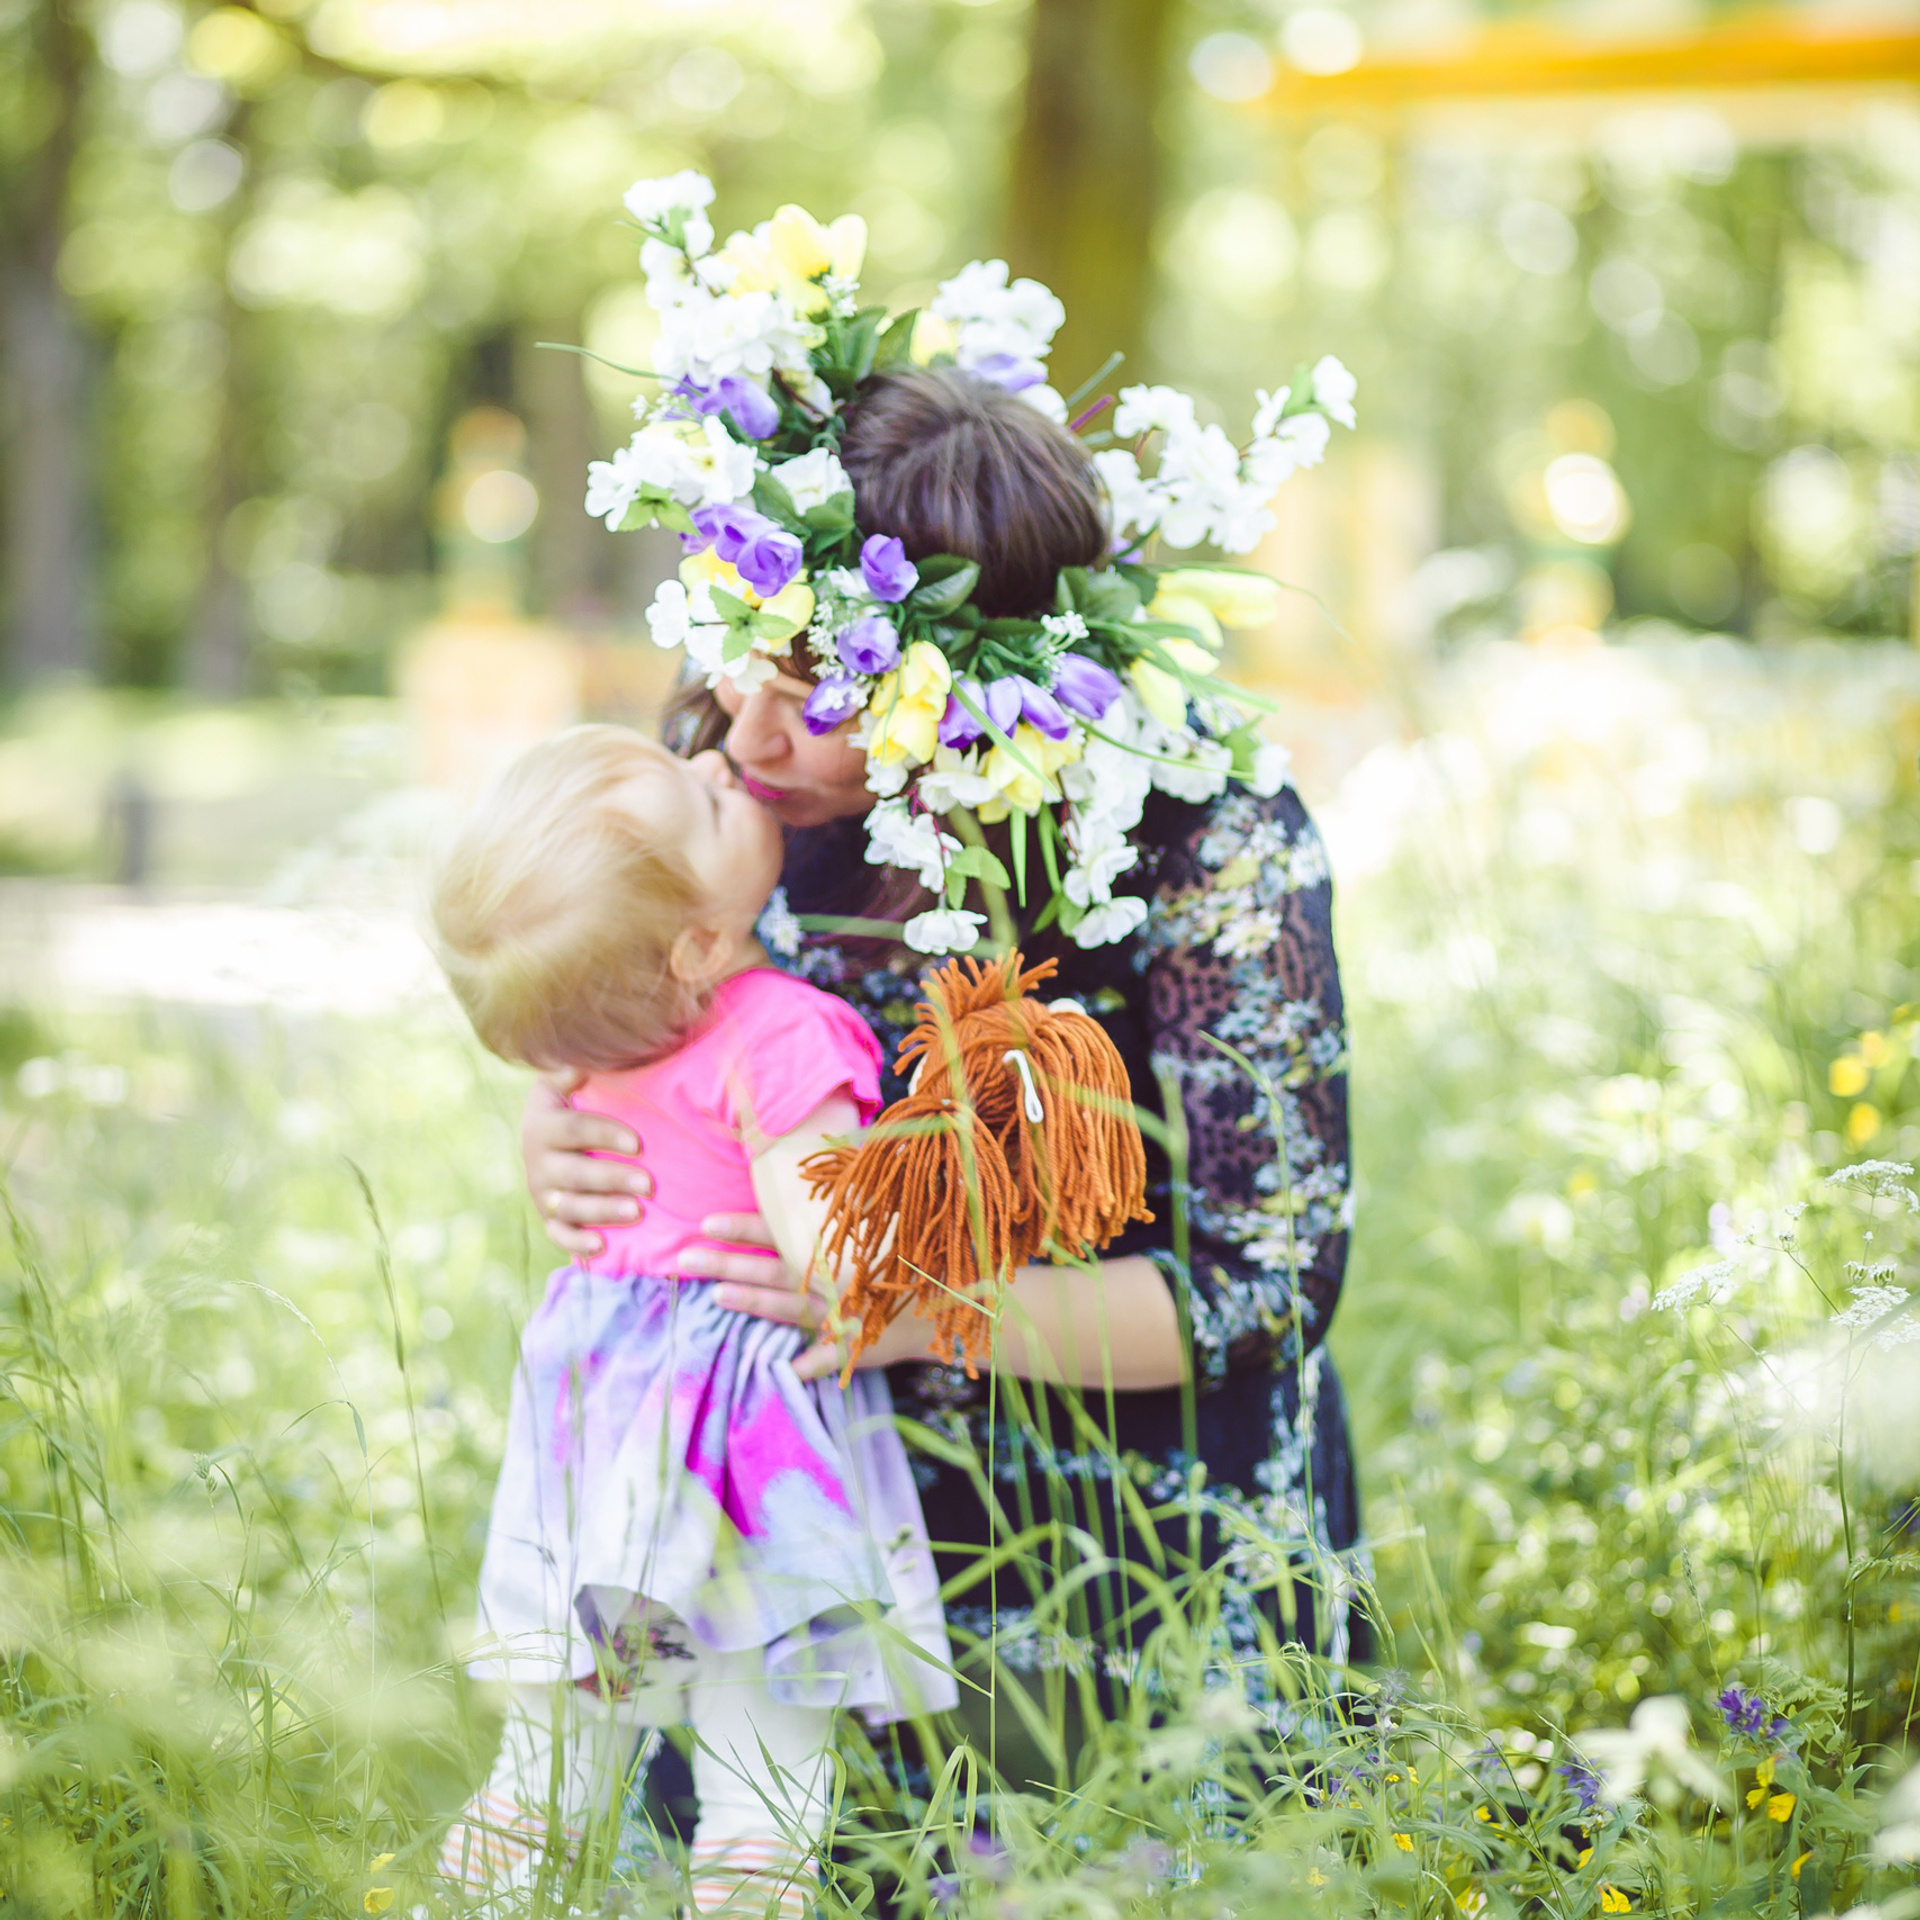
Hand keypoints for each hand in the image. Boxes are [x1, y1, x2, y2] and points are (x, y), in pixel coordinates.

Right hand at [521, 1069, 651, 1257]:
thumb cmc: (577, 1098)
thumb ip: (573, 1069)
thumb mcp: (567, 1078)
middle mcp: (536, 1161)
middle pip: (573, 1174)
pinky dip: (577, 1244)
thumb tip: (578, 1065)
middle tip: (648, 1184)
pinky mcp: (549, 1218)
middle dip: (612, 1179)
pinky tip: (602, 1246)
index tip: (638, 1144)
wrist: (553, 1133)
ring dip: (603, 1211)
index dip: (604, 1136)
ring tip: (636, 1212)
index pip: (572, 1130)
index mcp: (542, 1124)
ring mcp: (542, 1193)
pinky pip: (559, 1235)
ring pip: (569, 1207)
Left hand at [694, 1211, 933, 1382]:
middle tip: (686, 1260)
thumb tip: (822, 1148)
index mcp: (827, 1247)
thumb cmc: (901, 1254)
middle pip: (772, 1269)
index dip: (743, 1227)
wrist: (945, 1297)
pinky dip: (811, 1363)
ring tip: (717, 1296)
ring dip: (755, 1302)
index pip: (778, 1233)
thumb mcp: (876, 1217)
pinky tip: (784, 1370)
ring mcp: (841, 1314)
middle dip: (729, 1264)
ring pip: (791, 1307)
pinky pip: (832, 1356)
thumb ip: (845, 1190)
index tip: (707, 1222)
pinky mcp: (858, 1345)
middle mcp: (829, 1278)